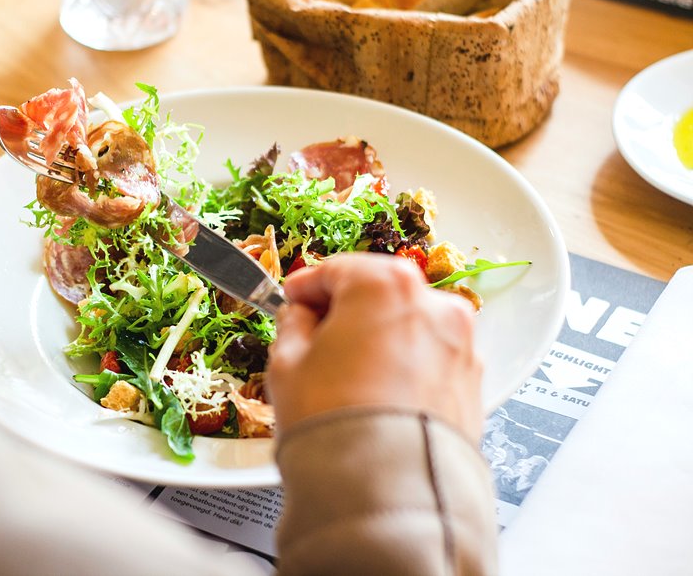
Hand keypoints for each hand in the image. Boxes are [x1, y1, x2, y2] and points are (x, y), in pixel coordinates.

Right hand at [268, 252, 483, 441]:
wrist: (386, 490)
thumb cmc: (335, 423)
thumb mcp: (287, 363)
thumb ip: (292, 325)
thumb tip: (300, 317)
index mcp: (383, 284)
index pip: (336, 269)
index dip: (306, 286)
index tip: (292, 299)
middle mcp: (432, 304)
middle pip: (378, 292)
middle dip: (346, 310)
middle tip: (315, 336)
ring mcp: (459, 343)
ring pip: (408, 325)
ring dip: (379, 337)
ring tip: (347, 374)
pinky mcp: (472, 381)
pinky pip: (429, 359)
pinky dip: (405, 366)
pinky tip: (377, 394)